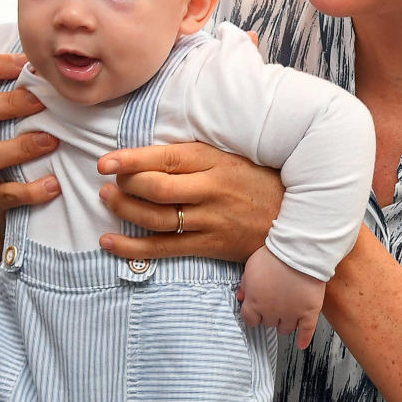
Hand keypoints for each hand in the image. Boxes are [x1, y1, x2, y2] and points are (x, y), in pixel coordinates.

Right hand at [0, 53, 60, 227]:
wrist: (9, 212)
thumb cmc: (19, 156)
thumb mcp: (15, 125)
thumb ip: (27, 98)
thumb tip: (59, 64)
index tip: (26, 63)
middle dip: (7, 103)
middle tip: (42, 102)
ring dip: (21, 147)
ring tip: (52, 142)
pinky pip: (4, 195)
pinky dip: (31, 190)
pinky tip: (54, 185)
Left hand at [95, 142, 282, 261]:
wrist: (296, 218)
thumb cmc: (257, 181)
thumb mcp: (230, 156)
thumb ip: (193, 155)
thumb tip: (148, 152)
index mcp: (214, 161)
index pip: (165, 158)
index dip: (131, 160)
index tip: (105, 162)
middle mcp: (210, 190)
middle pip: (156, 189)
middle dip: (124, 186)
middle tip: (107, 182)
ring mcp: (210, 221)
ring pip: (156, 218)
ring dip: (124, 210)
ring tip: (106, 200)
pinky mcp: (209, 246)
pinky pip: (164, 249)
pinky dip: (132, 247)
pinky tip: (109, 242)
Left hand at [238, 246, 325, 348]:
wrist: (298, 251)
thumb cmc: (274, 256)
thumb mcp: (251, 267)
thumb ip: (245, 284)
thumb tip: (241, 297)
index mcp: (255, 302)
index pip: (249, 320)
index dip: (252, 316)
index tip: (255, 313)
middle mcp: (272, 312)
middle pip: (268, 323)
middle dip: (269, 316)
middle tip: (273, 307)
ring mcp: (291, 314)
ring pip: (285, 329)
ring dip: (284, 324)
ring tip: (286, 317)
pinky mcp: (309, 312)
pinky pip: (306, 331)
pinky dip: (304, 339)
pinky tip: (301, 343)